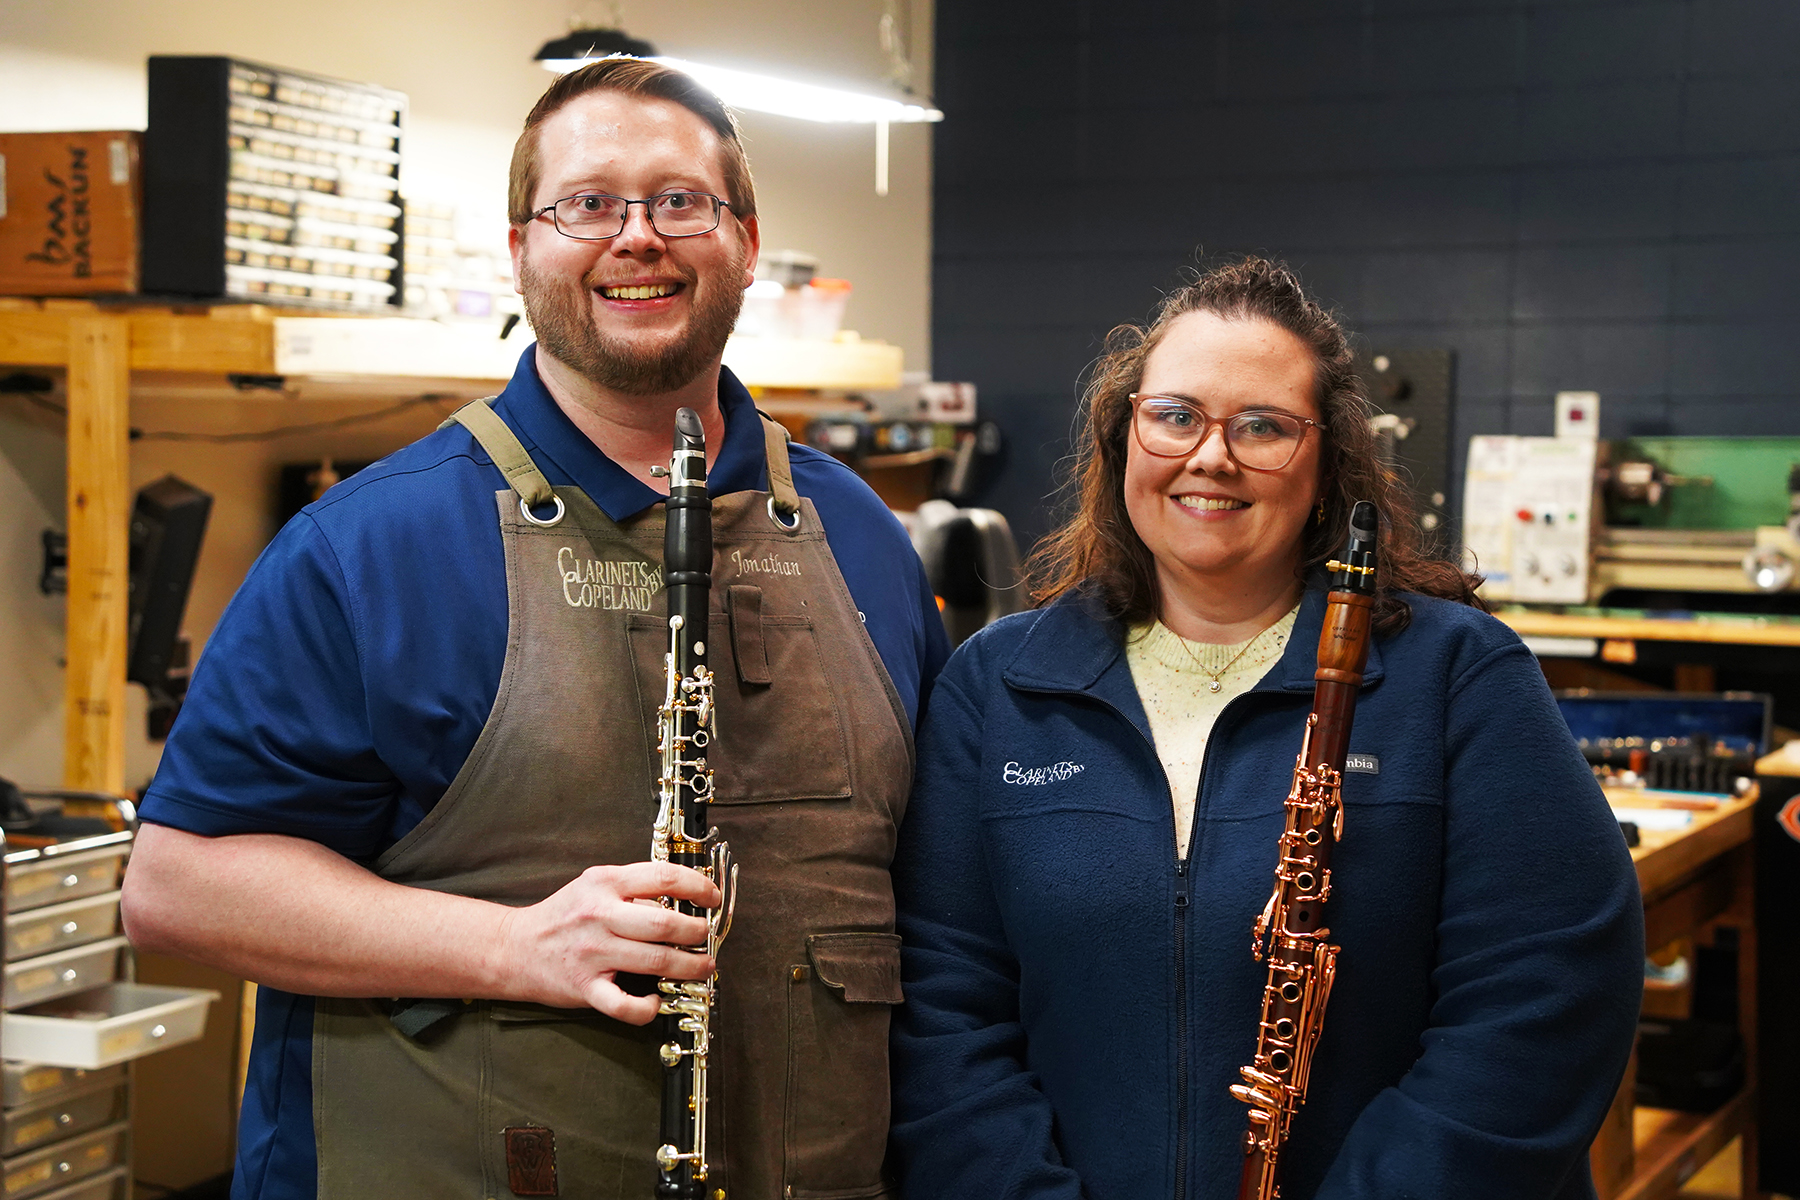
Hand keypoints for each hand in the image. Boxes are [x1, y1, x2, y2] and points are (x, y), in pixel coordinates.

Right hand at [497, 862, 721, 1023]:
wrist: (514, 947)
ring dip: (689, 967)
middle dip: (697, 932)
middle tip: (707, 938)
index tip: (712, 898)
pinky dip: (647, 1008)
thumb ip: (633, 888)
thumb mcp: (594, 885)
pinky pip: (624, 1004)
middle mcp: (600, 915)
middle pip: (665, 923)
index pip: (664, 877)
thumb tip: (684, 897)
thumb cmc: (564, 915)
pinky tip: (657, 1002)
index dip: (698, 887)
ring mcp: (592, 953)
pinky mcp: (584, 987)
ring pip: (655, 961)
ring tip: (703, 968)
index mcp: (605, 883)